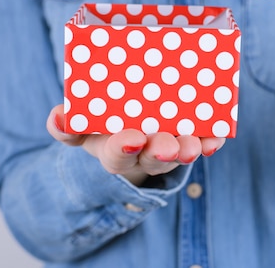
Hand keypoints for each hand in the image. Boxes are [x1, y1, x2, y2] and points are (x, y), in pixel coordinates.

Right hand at [46, 105, 225, 185]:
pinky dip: (210, 141)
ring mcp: (166, 148)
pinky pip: (202, 144)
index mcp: (110, 148)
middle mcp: (141, 152)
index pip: (114, 153)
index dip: (121, 148)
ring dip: (187, 149)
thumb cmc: (102, 124)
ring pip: (178, 152)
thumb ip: (66, 125)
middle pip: (151, 157)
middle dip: (160, 152)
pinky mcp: (189, 140)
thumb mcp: (80, 127)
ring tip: (193, 145)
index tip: (132, 139)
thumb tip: (57, 117)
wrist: (129, 130)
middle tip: (169, 146)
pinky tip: (217, 137)